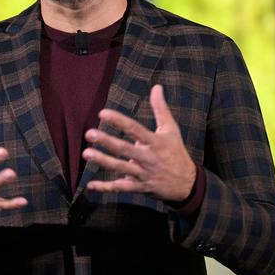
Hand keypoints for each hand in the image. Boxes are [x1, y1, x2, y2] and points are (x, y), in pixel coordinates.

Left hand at [82, 85, 195, 201]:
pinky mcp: (139, 187)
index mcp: (155, 142)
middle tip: (89, 133)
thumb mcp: (171, 129)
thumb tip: (156, 86)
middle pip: (124, 149)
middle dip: (106, 141)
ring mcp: (143, 174)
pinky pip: (120, 187)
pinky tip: (90, 185)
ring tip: (86, 153)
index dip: (118, 121)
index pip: (134, 129)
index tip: (102, 113)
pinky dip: (105, 187)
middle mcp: (148, 158)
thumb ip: (161, 108)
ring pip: (120, 168)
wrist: (188, 184)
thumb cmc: (176, 152)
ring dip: (103, 161)